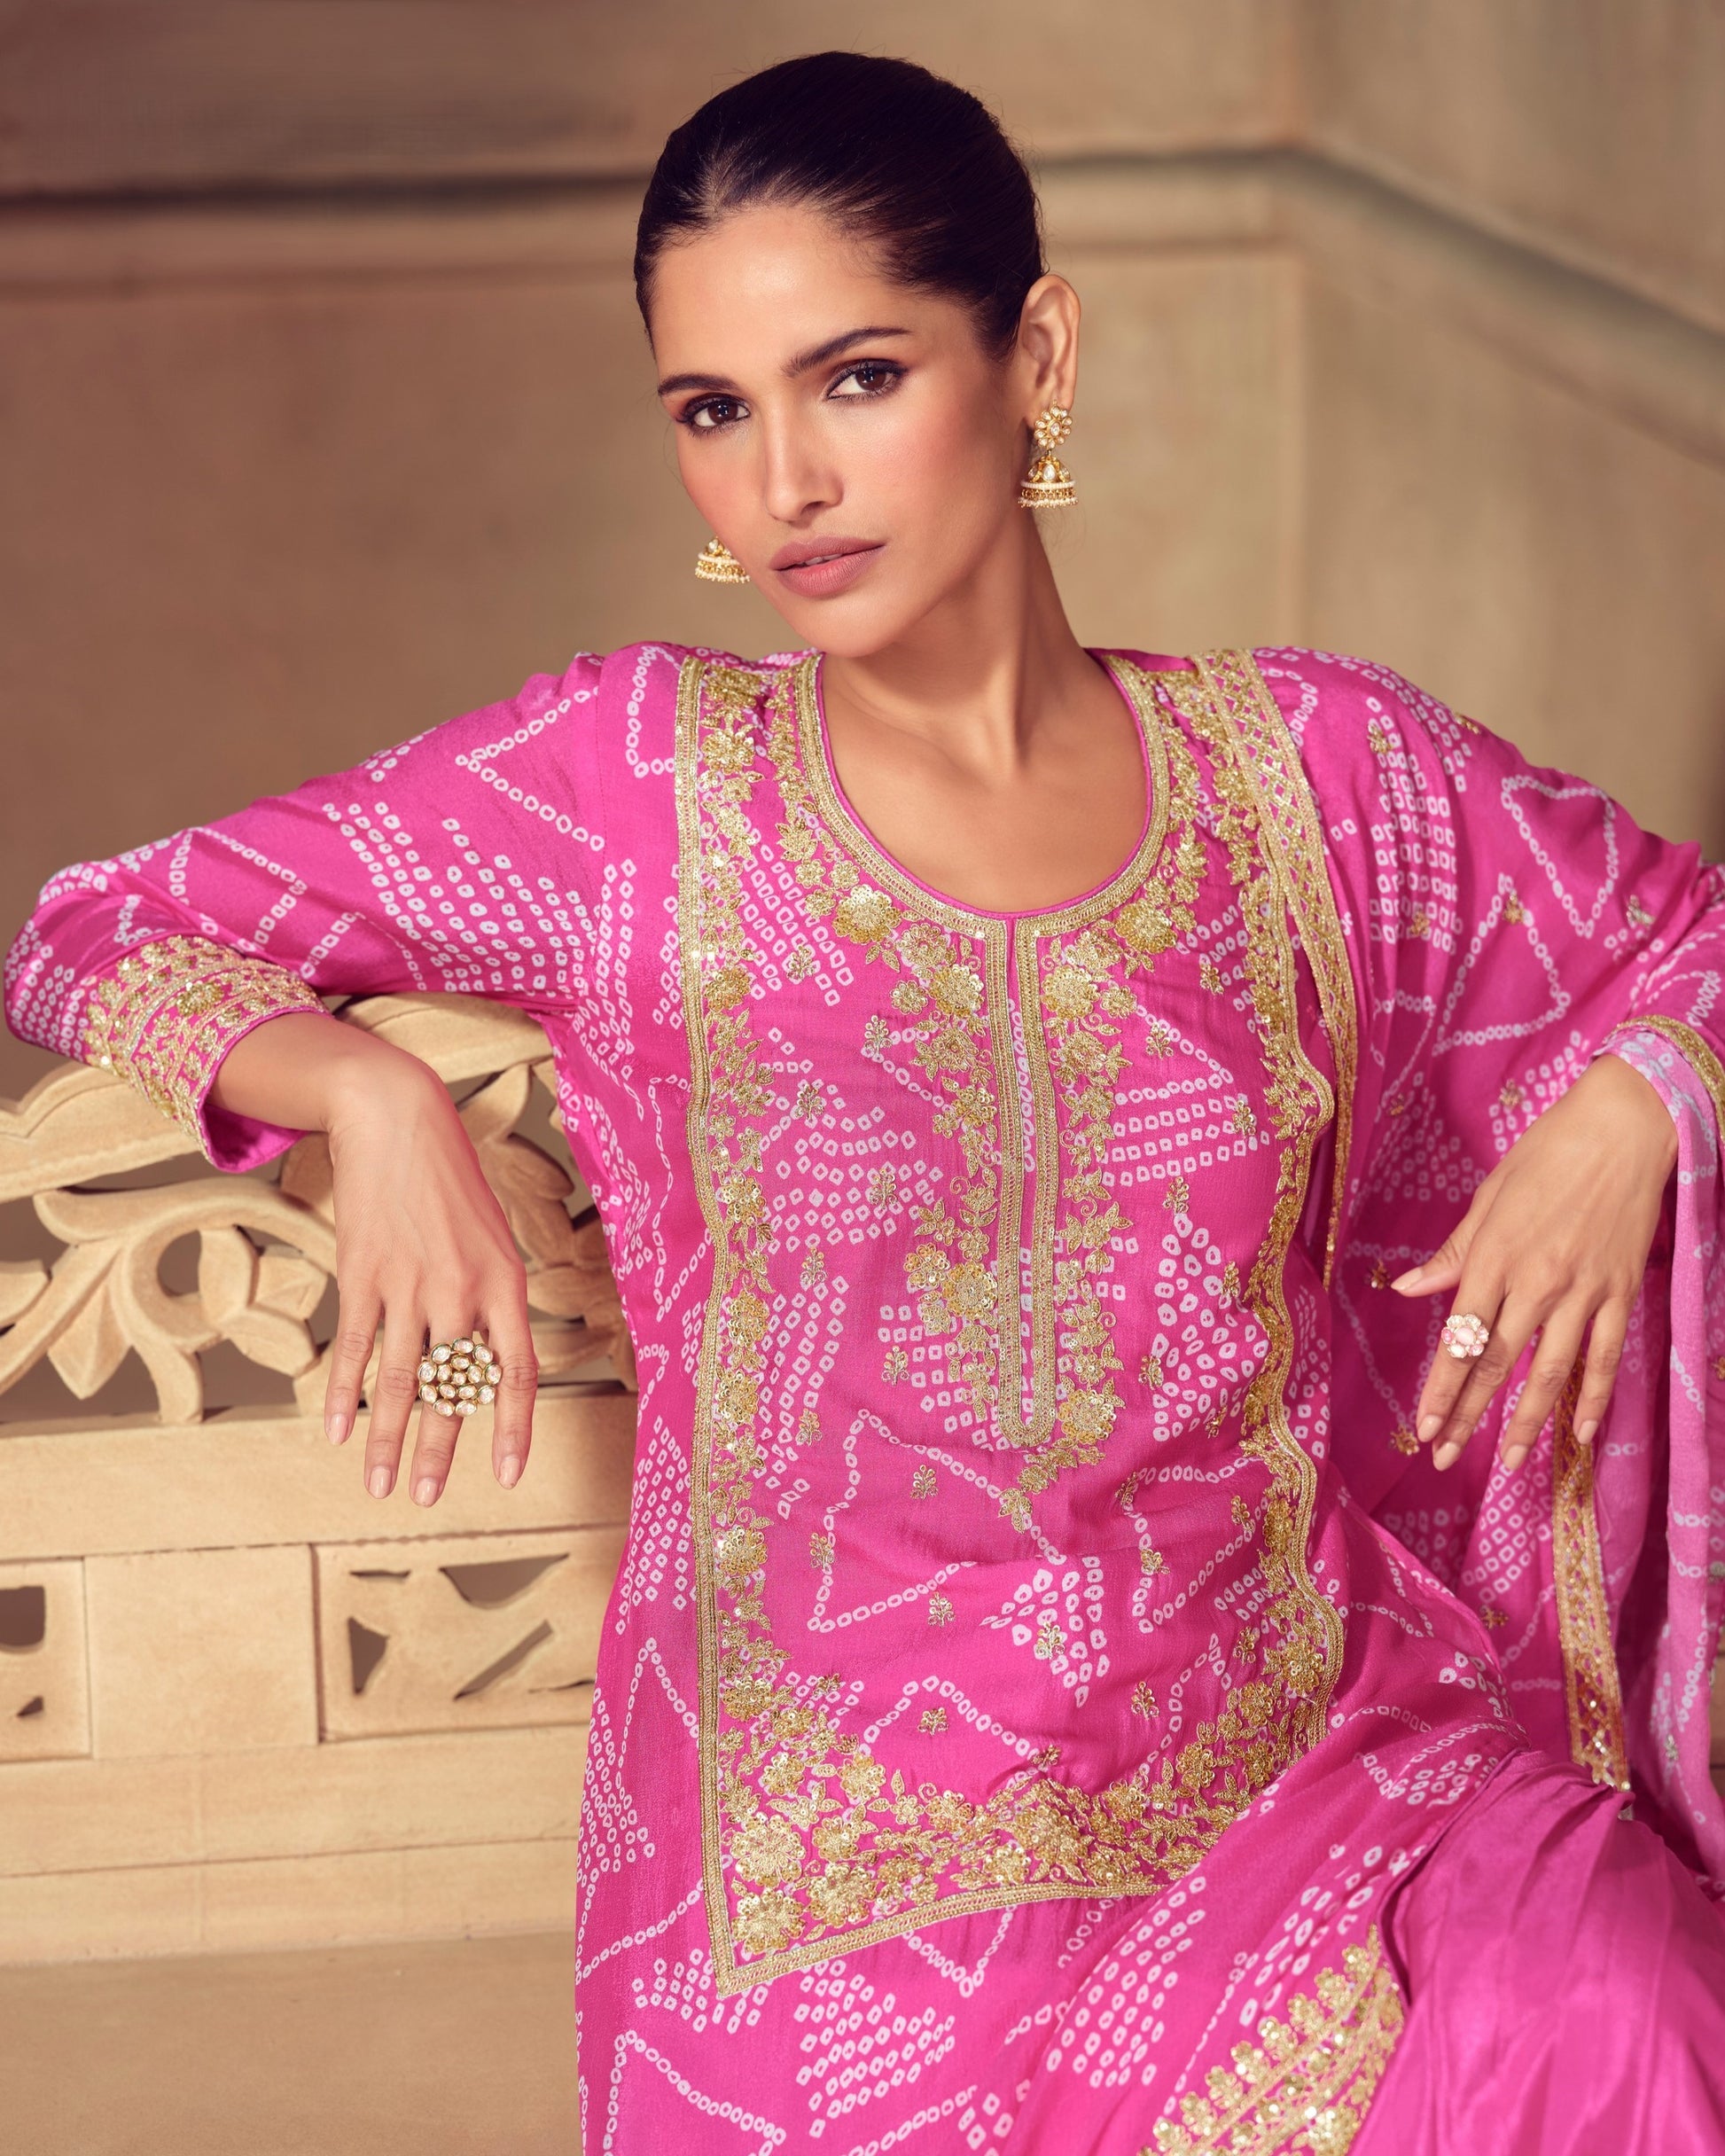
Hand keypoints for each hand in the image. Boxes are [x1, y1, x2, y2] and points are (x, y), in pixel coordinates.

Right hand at [212, 1014, 535, 1501]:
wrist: (399, 1122)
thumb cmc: (453, 1184)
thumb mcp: (493, 1238)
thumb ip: (490, 1301)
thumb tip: (479, 1364)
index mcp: (506, 1283)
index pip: (515, 1371)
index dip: (514, 1427)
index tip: (509, 1476)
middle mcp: (461, 1291)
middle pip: (454, 1388)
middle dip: (441, 1450)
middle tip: (429, 1499)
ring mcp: (409, 1285)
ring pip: (401, 1381)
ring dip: (388, 1440)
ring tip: (381, 1487)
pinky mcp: (362, 1276)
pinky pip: (354, 1348)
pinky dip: (343, 1394)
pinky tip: (336, 1431)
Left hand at [1391, 1053, 1675, 1473]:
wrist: (1624, 1129)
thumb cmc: (1548, 1154)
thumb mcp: (1490, 1196)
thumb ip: (1454, 1252)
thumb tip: (1408, 1289)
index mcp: (1495, 1256)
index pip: (1461, 1337)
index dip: (1441, 1387)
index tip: (1424, 1426)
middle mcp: (1536, 1281)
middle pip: (1498, 1363)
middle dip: (1469, 1415)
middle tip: (1446, 1458)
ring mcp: (1582, 1291)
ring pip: (1551, 1372)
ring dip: (1528, 1421)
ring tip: (1510, 1462)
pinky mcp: (1620, 1293)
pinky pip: (1603, 1357)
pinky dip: (1593, 1397)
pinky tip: (1580, 1433)